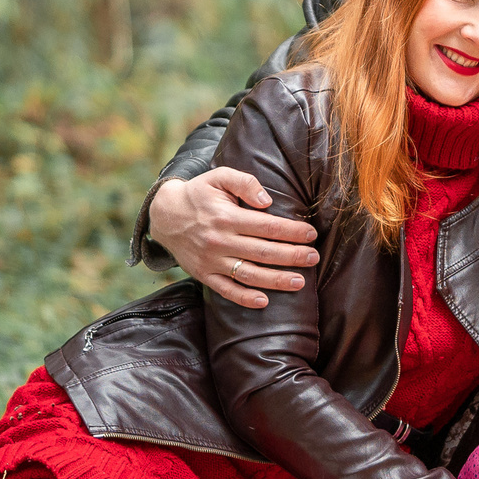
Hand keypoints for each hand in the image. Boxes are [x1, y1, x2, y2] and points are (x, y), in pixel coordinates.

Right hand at [149, 168, 320, 309]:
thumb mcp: (218, 177)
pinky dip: (244, 298)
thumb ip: (244, 182)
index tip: (311, 234)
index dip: (291, 231)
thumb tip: (267, 201)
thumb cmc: (199, 194)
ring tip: (299, 282)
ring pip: (248, 274)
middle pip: (262, 252)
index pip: (266, 226)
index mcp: (226, 216)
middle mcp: (220, 241)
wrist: (164, 215)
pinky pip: (226, 290)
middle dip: (292, 256)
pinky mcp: (204, 274)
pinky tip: (264, 301)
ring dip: (276, 280)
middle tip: (314, 258)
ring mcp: (211, 261)